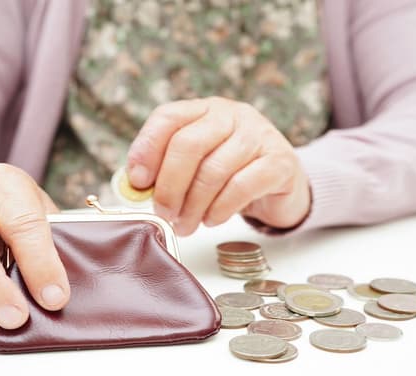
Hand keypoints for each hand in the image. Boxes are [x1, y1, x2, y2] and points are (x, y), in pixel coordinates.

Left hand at [127, 97, 310, 235]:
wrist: (281, 186)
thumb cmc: (229, 176)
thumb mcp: (195, 166)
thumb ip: (165, 171)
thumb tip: (133, 188)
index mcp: (204, 110)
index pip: (167, 117)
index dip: (147, 149)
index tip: (138, 183)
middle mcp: (232, 115)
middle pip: (188, 144)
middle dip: (169, 186)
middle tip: (163, 214)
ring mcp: (258, 135)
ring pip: (214, 170)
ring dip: (193, 206)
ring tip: (186, 225)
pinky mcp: (279, 162)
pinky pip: (240, 187)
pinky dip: (220, 209)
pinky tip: (212, 220)